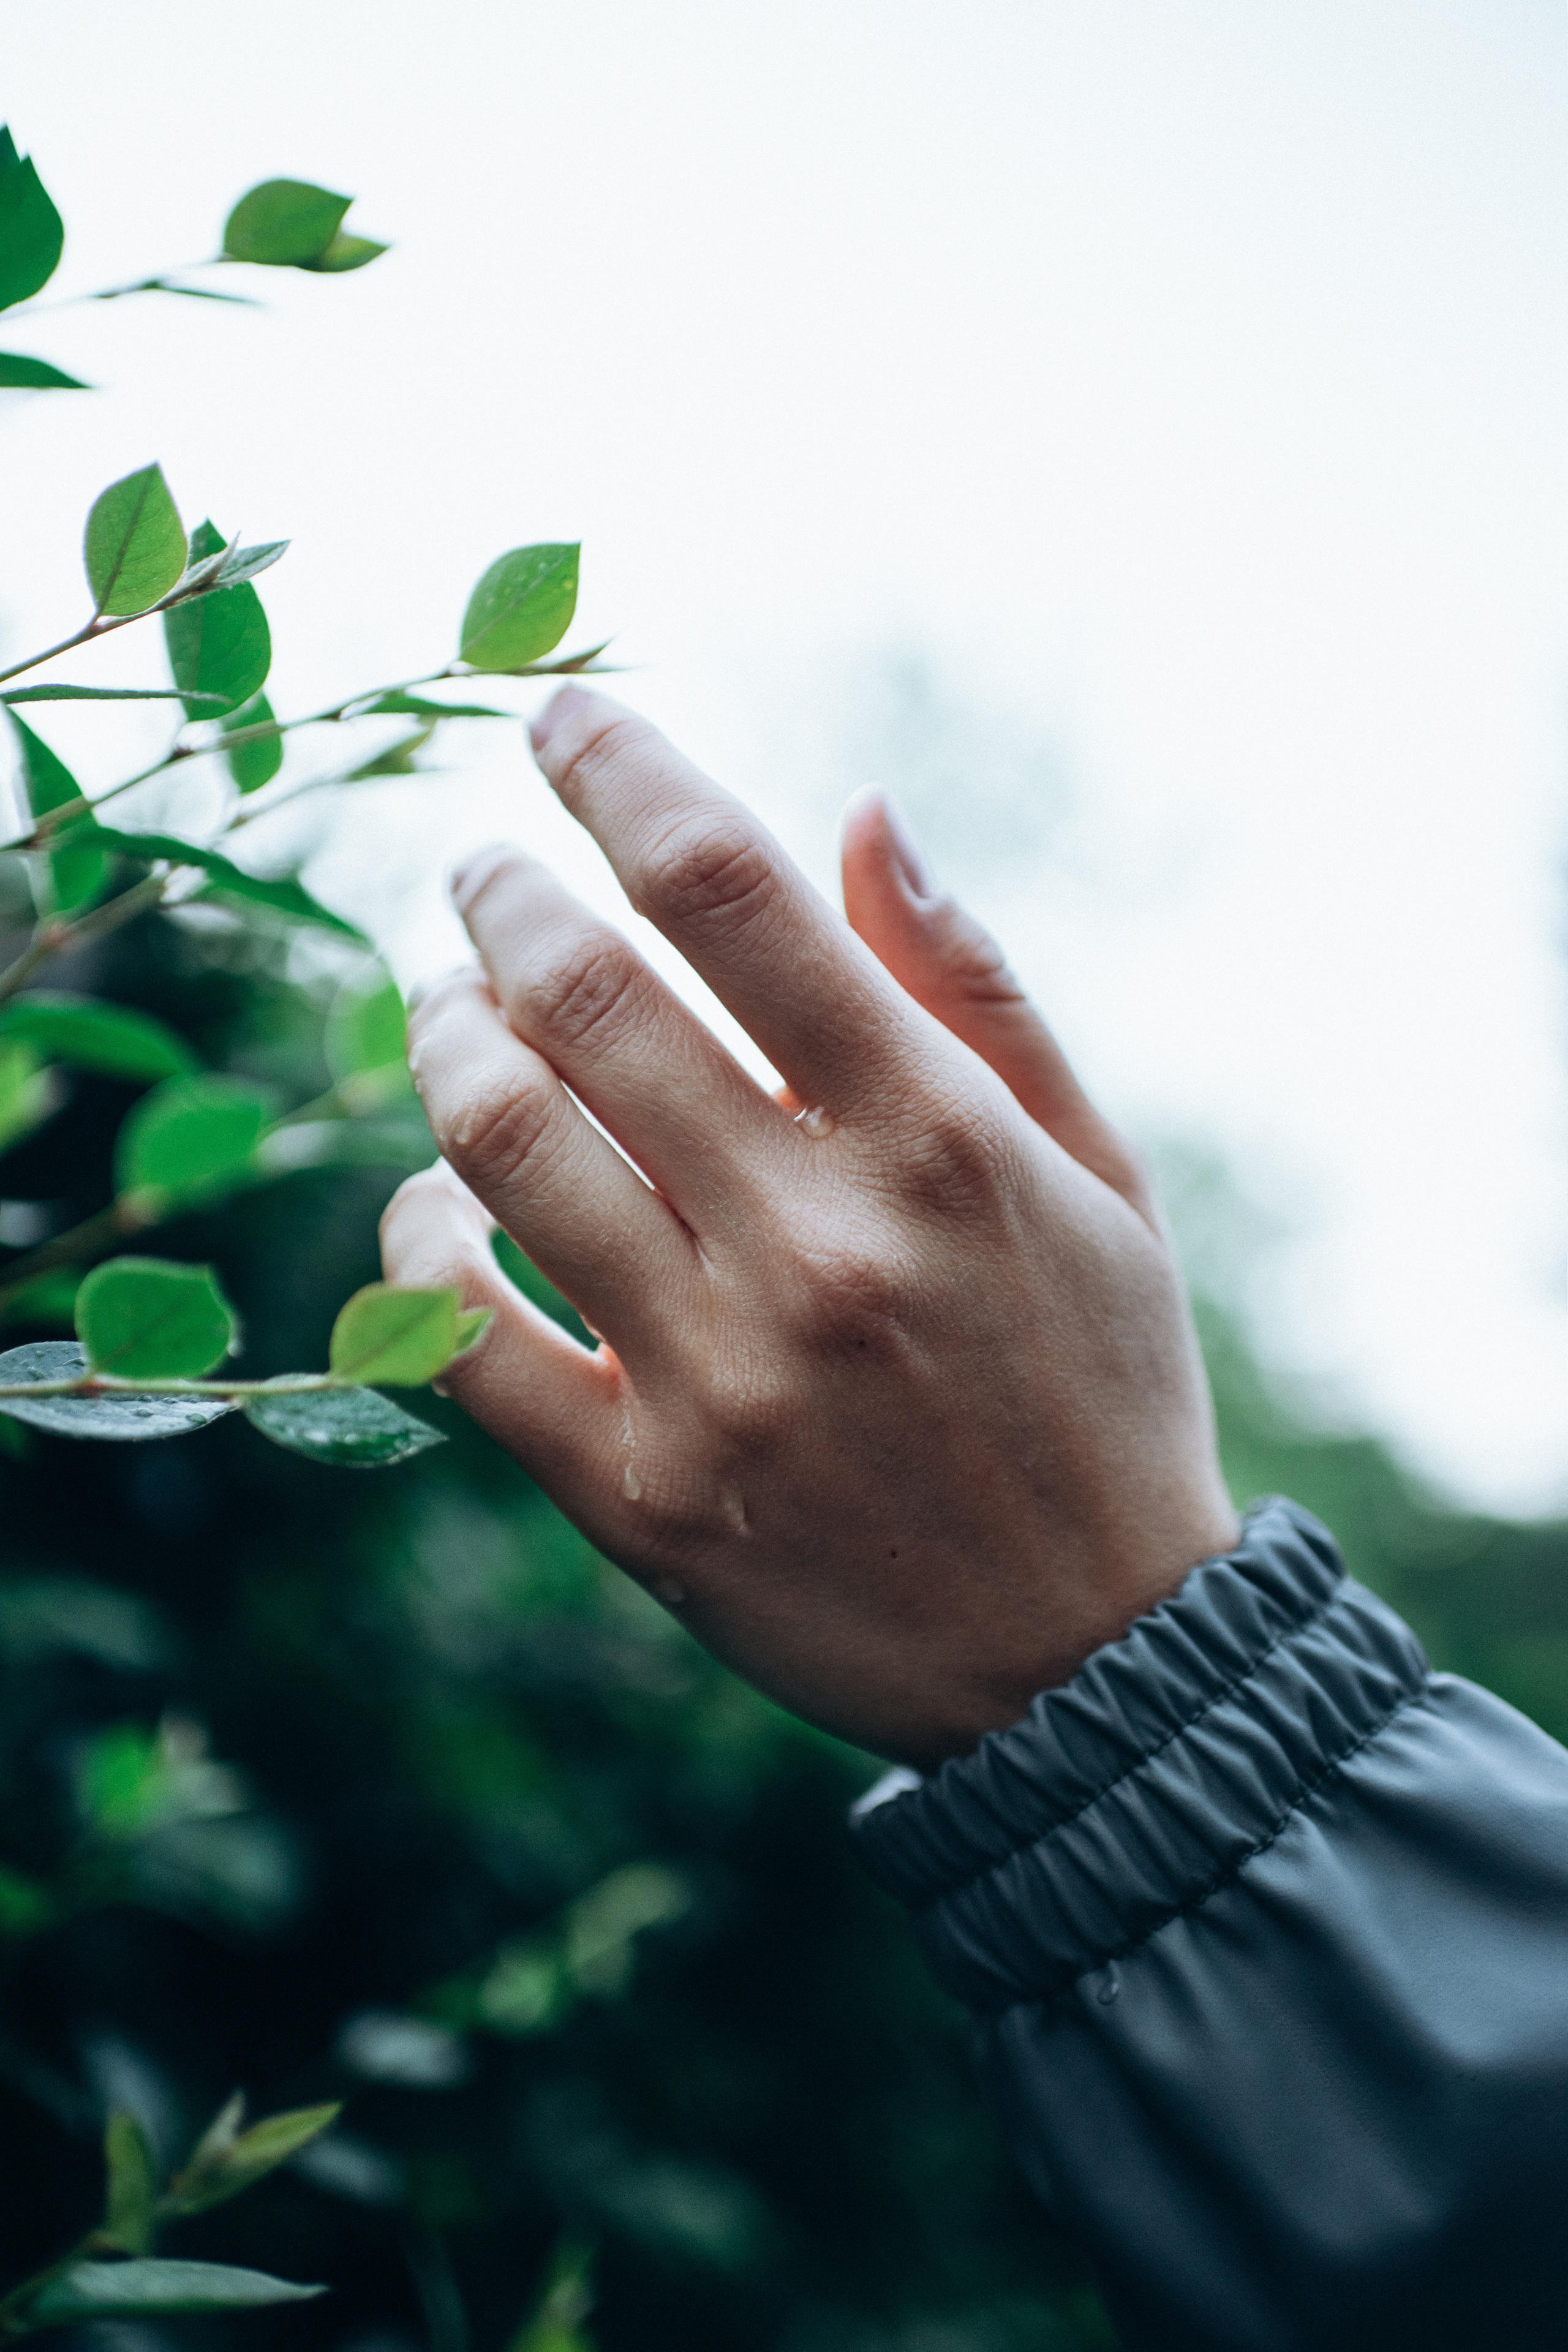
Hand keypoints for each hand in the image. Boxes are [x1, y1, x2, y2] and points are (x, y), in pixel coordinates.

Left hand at [381, 689, 1237, 1768]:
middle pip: (586, 996)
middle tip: (480, 874)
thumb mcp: (1099, 1177)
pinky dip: (419, 1238)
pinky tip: (439, 1196)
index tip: (561, 719)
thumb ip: (981, 990)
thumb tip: (861, 811)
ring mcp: (719, 1379)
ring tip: (452, 1009)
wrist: (1092, 1664)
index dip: (623, 774)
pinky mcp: (642, 1500)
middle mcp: (818, 1244)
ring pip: (503, 1144)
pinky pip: (462, 1336)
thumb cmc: (1099, 1387)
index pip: (733, 892)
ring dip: (447, 1040)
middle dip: (503, 896)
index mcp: (939, 1141)